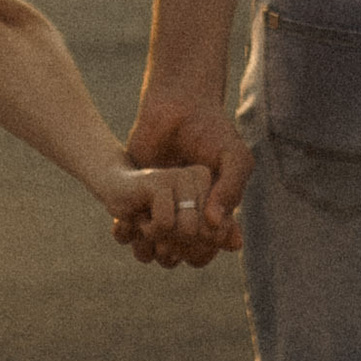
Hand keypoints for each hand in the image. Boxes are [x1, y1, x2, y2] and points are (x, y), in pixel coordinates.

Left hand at [112, 89, 252, 268]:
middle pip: (179, 254)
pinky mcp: (136, 199)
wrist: (176, 106)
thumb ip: (231, 189)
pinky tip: (129, 220)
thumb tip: (214, 224)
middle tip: (170, 232)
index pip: (207, 249)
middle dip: (175, 249)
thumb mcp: (234, 157)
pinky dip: (126, 232)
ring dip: (148, 247)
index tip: (197, 232)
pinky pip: (129, 230)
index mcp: (213, 214)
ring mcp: (161, 209)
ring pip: (152, 248)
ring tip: (148, 228)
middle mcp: (187, 216)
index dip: (202, 249)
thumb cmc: (212, 131)